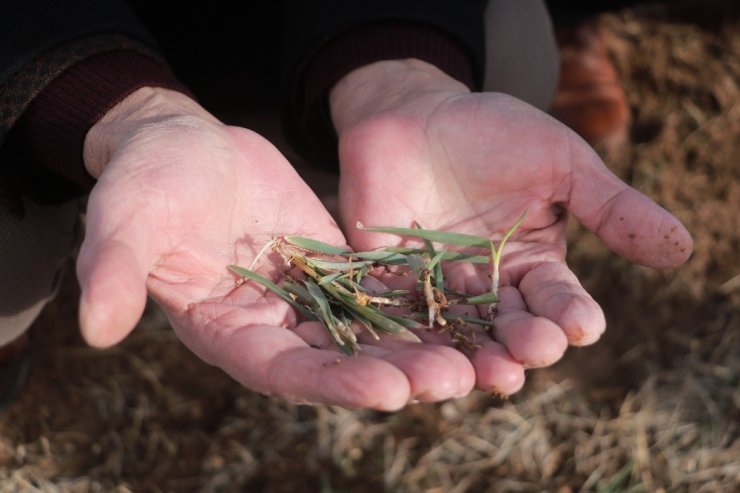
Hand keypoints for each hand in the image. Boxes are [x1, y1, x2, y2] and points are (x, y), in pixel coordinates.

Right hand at [77, 87, 475, 409]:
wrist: (185, 146)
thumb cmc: (149, 182)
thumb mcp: (124, 222)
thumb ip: (115, 273)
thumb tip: (95, 330)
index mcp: (226, 332)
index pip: (284, 372)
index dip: (335, 383)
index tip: (388, 390)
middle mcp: (273, 328)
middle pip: (341, 363)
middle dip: (397, 374)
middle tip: (455, 379)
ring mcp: (307, 300)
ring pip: (371, 333)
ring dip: (421, 347)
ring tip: (478, 356)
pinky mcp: (334, 268)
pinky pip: (381, 290)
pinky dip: (420, 302)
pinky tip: (467, 307)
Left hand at [330, 60, 692, 395]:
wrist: (416, 111)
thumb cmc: (495, 133)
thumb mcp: (561, 163)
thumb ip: (610, 207)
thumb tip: (680, 248)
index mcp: (531, 267)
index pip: (556, 300)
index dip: (569, 314)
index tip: (581, 325)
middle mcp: (484, 288)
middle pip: (506, 327)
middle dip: (521, 342)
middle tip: (532, 353)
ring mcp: (432, 287)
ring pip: (452, 331)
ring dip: (467, 354)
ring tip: (484, 373)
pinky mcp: (384, 277)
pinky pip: (391, 308)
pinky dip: (400, 330)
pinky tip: (409, 350)